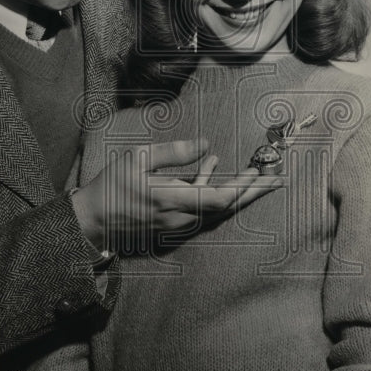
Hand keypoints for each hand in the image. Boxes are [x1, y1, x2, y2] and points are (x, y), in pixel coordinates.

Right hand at [71, 139, 282, 251]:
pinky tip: (211, 166)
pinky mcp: (174, 224)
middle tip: (276, 176)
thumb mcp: (137, 159)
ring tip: (251, 169)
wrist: (94, 220)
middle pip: (227, 206)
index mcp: (173, 200)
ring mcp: (178, 225)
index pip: (221, 198)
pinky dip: (212, 189)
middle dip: (253, 190)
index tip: (265, 174)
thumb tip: (205, 145)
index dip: (247, 187)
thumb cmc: (112, 186)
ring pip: (216, 207)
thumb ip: (173, 152)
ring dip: (235, 188)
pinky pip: (202, 208)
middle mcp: (181, 218)